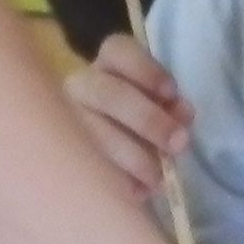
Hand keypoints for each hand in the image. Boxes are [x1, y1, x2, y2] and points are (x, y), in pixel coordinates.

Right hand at [63, 35, 191, 200]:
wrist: (104, 177)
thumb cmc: (139, 138)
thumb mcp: (158, 118)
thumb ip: (170, 111)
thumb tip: (182, 116)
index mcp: (106, 70)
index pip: (117, 50)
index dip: (145, 69)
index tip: (171, 93)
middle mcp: (79, 89)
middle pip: (108, 93)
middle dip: (148, 119)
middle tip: (179, 143)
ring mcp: (64, 122)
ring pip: (96, 133)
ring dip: (134, 156)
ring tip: (159, 178)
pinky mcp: (61, 160)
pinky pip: (89, 169)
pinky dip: (118, 181)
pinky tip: (135, 192)